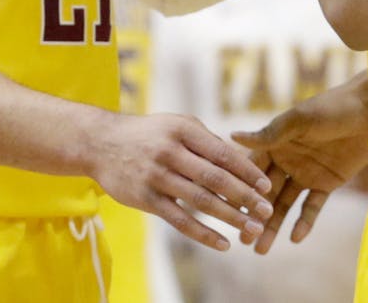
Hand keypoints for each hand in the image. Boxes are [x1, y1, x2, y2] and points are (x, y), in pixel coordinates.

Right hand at [89, 112, 272, 251]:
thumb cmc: (148, 133)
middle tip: (267, 210)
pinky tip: (223, 244)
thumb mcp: (176, 125)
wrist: (100, 143)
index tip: (266, 186)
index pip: (222, 153)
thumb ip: (206, 141)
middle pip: (215, 178)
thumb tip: (242, 159)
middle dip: (245, 196)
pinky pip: (180, 220)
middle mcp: (170, 151)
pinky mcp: (145, 198)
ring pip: (200, 201)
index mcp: (183, 130)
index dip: (247, 170)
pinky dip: (203, 234)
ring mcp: (156, 176)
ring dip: (230, 217)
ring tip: (252, 228)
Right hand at [231, 74, 367, 253]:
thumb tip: (232, 136)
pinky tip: (294, 238)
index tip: (225, 210)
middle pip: (265, 192)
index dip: (240, 189)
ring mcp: (306, 173)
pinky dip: (304, 222)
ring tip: (261, 249)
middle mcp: (286, 160)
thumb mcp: (298, 120)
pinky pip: (312, 206)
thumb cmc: (331, 108)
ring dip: (274, 225)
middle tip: (242, 240)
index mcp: (275, 142)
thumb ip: (269, 134)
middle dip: (253, 215)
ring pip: (285, 204)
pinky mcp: (327, 183)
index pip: (252, 170)